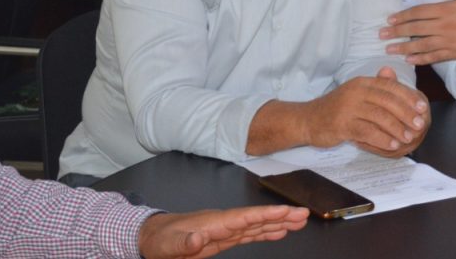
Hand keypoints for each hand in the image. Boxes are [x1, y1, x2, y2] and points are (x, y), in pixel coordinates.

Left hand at [138, 204, 307, 258]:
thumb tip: (199, 238)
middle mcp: (224, 224)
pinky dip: (266, 232)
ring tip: (300, 222)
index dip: (265, 215)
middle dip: (280, 216)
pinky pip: (250, 234)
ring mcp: (225, 230)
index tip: (285, 211)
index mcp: (214, 223)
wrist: (152, 237)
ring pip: (257, 225)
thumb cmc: (160, 240)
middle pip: (256, 218)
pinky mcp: (224, 239)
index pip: (244, 217)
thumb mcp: (168, 244)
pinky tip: (279, 232)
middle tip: (303, 214)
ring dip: (278, 223)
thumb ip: (184, 241)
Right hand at [303, 66, 430, 157]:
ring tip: (409, 137)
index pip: (390, 87)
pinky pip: (367, 132)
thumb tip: (393, 74)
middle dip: (406, 113)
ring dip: (397, 128)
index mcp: (362, 82)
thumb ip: (375, 86)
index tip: (422, 107)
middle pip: (387, 101)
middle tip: (419, 124)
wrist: (308, 119)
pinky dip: (382, 139)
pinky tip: (392, 145)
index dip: (408, 97)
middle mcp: (355, 92)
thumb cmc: (336, 108)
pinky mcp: (342, 125)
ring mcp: (348, 108)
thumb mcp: (356, 93)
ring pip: (379, 117)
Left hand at [380, 0, 455, 64]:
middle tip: (381, 35)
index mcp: (447, 10)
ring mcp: (450, 42)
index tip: (390, 19)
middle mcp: (445, 27)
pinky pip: (435, 57)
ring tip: (389, 49)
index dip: (402, 16)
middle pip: (416, 30)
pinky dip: (421, 59)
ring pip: (422, 45)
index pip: (418, 13)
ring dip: (404, 47)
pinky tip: (410, 60)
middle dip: (397, 32)